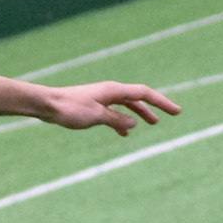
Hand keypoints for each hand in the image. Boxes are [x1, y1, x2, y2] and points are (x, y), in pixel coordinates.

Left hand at [42, 81, 179, 135]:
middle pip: (138, 98)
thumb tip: (133, 122)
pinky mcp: (92, 105)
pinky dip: (122, 119)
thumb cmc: (70, 109)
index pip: (144, 93)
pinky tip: (124, 132)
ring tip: (150, 124)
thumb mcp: (96, 117)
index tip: (176, 111)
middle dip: (154, 107)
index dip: (162, 102)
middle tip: (169, 115)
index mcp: (114, 90)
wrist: (47, 105)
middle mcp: (110, 91)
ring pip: (126, 105)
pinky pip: (113, 111)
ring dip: (139, 114)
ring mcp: (101, 98)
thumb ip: (116, 119)